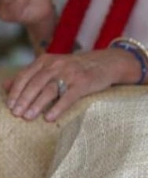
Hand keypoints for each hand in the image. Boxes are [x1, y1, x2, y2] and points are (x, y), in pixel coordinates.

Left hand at [3, 49, 128, 121]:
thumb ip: (30, 74)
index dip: (16, 91)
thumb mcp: (53, 66)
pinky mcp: (84, 82)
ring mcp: (72, 73)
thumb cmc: (75, 68)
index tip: (9, 106)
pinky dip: (58, 107)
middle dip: (24, 99)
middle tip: (16, 114)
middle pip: (36, 82)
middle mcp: (58, 64)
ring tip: (28, 117)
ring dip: (37, 104)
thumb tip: (5, 85)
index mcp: (48, 60)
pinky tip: (50, 117)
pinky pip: (69, 96)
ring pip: (51, 89)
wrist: (107, 62)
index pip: (26, 75)